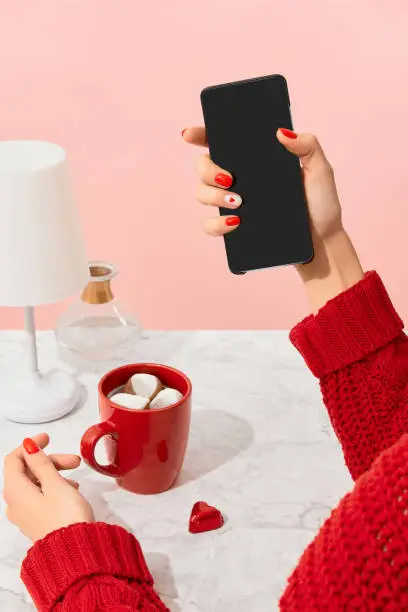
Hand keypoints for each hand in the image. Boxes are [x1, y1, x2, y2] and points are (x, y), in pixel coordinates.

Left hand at [3, 433, 93, 542]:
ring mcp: (25, 514)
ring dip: (54, 474)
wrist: (76, 552)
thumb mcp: (55, 484)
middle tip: (73, 461)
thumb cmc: (66, 517)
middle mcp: (15, 503)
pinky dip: (54, 488)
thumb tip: (28, 446)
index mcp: (15, 491)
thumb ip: (41, 463)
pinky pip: (40, 497)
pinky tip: (71, 491)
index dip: (30, 446)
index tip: (48, 438)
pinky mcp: (37, 521)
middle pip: (26, 472)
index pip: (13, 460)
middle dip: (49, 461)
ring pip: (35, 484)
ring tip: (76, 478)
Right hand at [182, 126, 340, 239]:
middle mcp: (239, 179)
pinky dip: (216, 224)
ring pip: (201, 194)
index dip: (201, 135)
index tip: (190, 134)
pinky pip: (210, 225)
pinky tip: (234, 222)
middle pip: (203, 166)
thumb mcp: (320, 170)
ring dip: (212, 196)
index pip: (221, 142)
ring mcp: (233, 204)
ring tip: (237, 202)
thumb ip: (307, 146)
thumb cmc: (321, 203)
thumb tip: (280, 132)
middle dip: (207, 170)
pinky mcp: (233, 228)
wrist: (320, 241)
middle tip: (229, 178)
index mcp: (254, 160)